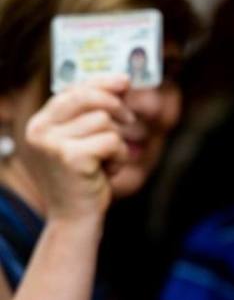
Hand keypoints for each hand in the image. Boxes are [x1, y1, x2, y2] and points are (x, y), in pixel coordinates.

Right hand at [24, 76, 133, 221]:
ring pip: (104, 121)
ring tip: (106, 161)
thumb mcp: (82, 141)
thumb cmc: (83, 179)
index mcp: (38, 123)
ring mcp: (52, 144)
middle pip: (88, 97)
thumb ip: (93, 112)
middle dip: (115, 105)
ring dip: (117, 141)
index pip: (71, 90)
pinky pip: (112, 141)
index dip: (101, 83)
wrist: (74, 219)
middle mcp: (38, 130)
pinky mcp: (71, 157)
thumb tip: (122, 80)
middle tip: (129, 119)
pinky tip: (108, 172)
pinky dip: (119, 156)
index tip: (125, 81)